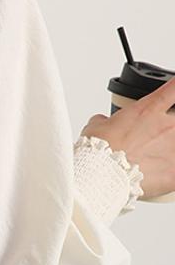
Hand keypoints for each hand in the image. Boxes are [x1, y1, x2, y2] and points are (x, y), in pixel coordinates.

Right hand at [80, 75, 174, 198]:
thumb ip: (104, 121)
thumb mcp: (96, 127)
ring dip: (169, 149)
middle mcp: (167, 126)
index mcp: (149, 110)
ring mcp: (173, 148)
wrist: (102, 176)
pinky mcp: (173, 172)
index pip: (173, 88)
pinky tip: (161, 174)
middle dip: (170, 128)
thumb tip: (103, 122)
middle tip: (157, 135)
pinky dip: (170, 173)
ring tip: (154, 156)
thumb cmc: (100, 151)